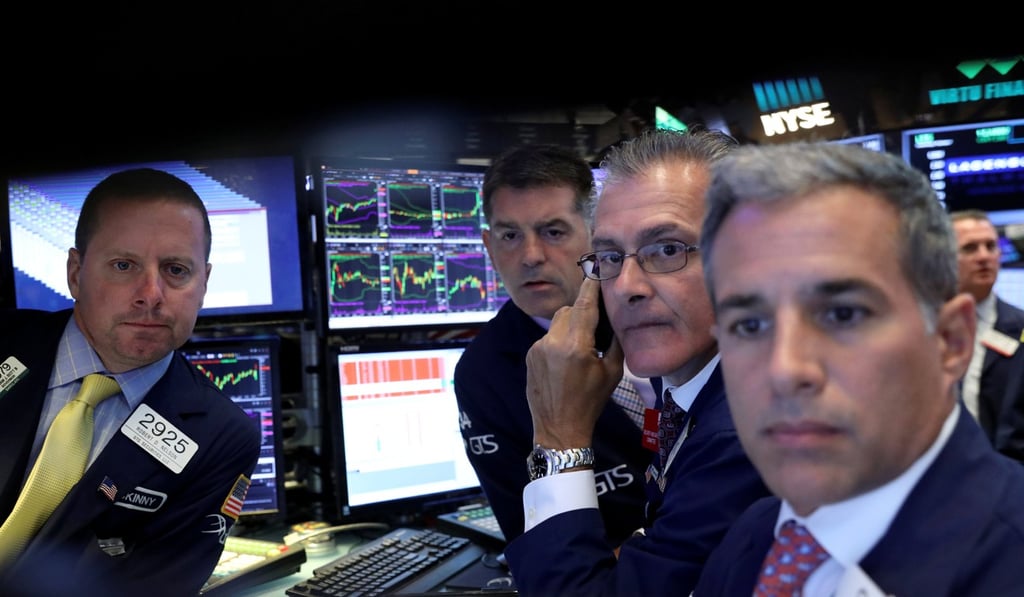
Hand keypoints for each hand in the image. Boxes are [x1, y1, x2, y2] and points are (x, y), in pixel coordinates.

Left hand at [526, 278, 623, 448]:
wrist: (559, 428)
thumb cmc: (590, 402)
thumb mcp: (612, 372)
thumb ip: (613, 341)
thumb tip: (614, 318)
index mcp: (576, 347)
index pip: (584, 306)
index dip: (591, 286)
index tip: (596, 270)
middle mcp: (553, 344)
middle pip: (569, 311)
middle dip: (582, 313)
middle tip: (594, 328)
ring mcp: (537, 349)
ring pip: (557, 323)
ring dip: (570, 328)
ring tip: (580, 350)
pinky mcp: (530, 356)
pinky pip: (547, 338)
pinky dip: (558, 342)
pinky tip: (565, 363)